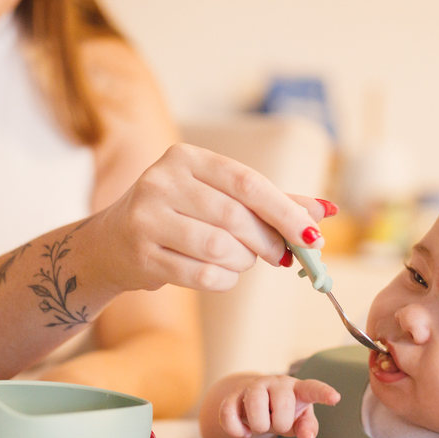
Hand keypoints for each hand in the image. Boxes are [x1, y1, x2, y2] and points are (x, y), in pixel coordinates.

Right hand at [93, 144, 326, 293]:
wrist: (112, 244)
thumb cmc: (179, 215)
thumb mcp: (218, 195)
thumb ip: (272, 201)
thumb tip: (326, 210)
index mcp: (185, 157)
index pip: (247, 183)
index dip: (285, 211)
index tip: (312, 235)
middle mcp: (161, 181)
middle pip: (235, 218)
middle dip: (267, 242)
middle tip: (280, 255)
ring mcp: (146, 218)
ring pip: (220, 248)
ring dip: (244, 262)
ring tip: (243, 260)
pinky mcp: (141, 255)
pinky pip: (202, 275)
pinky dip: (224, 280)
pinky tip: (222, 273)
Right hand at [218, 376, 339, 437]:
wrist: (254, 402)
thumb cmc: (283, 411)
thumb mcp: (299, 420)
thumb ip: (307, 428)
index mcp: (297, 389)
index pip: (313, 388)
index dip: (324, 393)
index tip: (335, 398)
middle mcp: (276, 383)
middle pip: (282, 403)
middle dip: (279, 423)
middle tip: (276, 424)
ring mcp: (253, 387)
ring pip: (254, 403)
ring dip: (258, 424)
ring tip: (260, 426)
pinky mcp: (233, 395)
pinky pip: (229, 412)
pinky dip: (236, 429)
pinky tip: (243, 431)